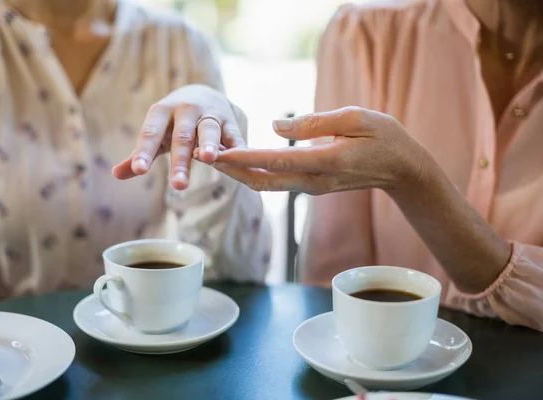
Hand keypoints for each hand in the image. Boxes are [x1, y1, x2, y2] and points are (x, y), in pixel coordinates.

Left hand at [112, 84, 245, 189]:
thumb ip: (138, 155)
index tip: (139, 170)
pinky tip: (238, 160)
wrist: (204, 94)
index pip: (151, 134)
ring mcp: (209, 114)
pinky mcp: (230, 121)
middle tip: (178, 185)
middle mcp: (185, 109)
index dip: (145, 152)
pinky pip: (233, 136)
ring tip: (208, 159)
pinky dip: (236, 147)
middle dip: (180, 161)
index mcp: (161, 112)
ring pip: (208, 130)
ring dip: (209, 144)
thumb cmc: (173, 123)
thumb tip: (116, 175)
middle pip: (182, 137)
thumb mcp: (156, 134)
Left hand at [211, 107, 428, 194]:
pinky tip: (239, 164)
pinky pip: (277, 182)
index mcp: (325, 162)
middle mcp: (314, 181)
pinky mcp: (311, 187)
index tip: (216, 154)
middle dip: (230, 171)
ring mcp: (312, 188)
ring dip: (238, 174)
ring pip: (267, 184)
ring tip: (212, 160)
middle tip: (200, 160)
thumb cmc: (384, 138)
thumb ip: (315, 122)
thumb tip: (276, 126)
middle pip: (262, 180)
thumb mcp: (355, 119)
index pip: (275, 161)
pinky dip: (254, 174)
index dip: (243, 157)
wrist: (402, 170)